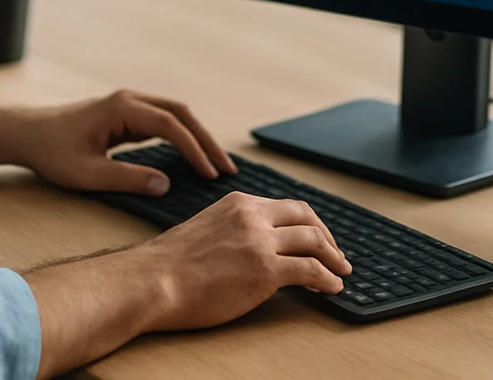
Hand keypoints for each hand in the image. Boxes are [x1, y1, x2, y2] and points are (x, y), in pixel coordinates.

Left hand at [7, 89, 236, 194]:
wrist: (27, 134)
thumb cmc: (52, 152)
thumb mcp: (87, 173)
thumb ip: (127, 179)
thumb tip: (166, 184)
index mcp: (122, 108)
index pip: (170, 125)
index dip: (193, 149)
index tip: (209, 173)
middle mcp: (130, 100)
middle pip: (181, 113)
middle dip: (206, 140)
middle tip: (227, 169)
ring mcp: (129, 105)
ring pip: (175, 115)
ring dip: (198, 137)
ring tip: (218, 165)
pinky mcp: (127, 116)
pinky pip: (164, 122)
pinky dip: (183, 137)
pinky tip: (194, 158)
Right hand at [24, 190, 350, 376]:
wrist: (152, 282)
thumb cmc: (169, 266)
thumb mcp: (205, 231)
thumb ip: (232, 232)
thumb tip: (251, 250)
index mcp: (238, 204)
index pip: (285, 207)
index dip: (308, 224)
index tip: (316, 238)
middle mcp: (252, 216)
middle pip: (306, 217)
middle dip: (327, 236)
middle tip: (336, 255)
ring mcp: (260, 241)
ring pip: (314, 241)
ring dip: (333, 258)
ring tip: (341, 273)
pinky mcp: (265, 270)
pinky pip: (310, 271)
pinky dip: (327, 279)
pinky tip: (331, 289)